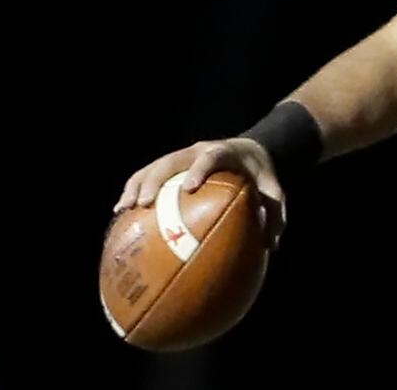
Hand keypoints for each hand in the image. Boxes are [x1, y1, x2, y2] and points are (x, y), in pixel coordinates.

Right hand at [112, 137, 286, 247]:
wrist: (251, 151)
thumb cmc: (261, 175)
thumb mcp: (274, 191)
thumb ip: (274, 214)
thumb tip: (270, 245)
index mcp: (224, 152)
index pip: (209, 157)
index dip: (198, 170)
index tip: (188, 188)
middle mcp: (198, 150)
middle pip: (171, 160)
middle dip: (154, 181)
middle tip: (144, 204)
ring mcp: (182, 156)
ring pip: (153, 166)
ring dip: (136, 187)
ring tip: (122, 211)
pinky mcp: (172, 166)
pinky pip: (148, 175)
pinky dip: (134, 192)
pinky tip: (122, 214)